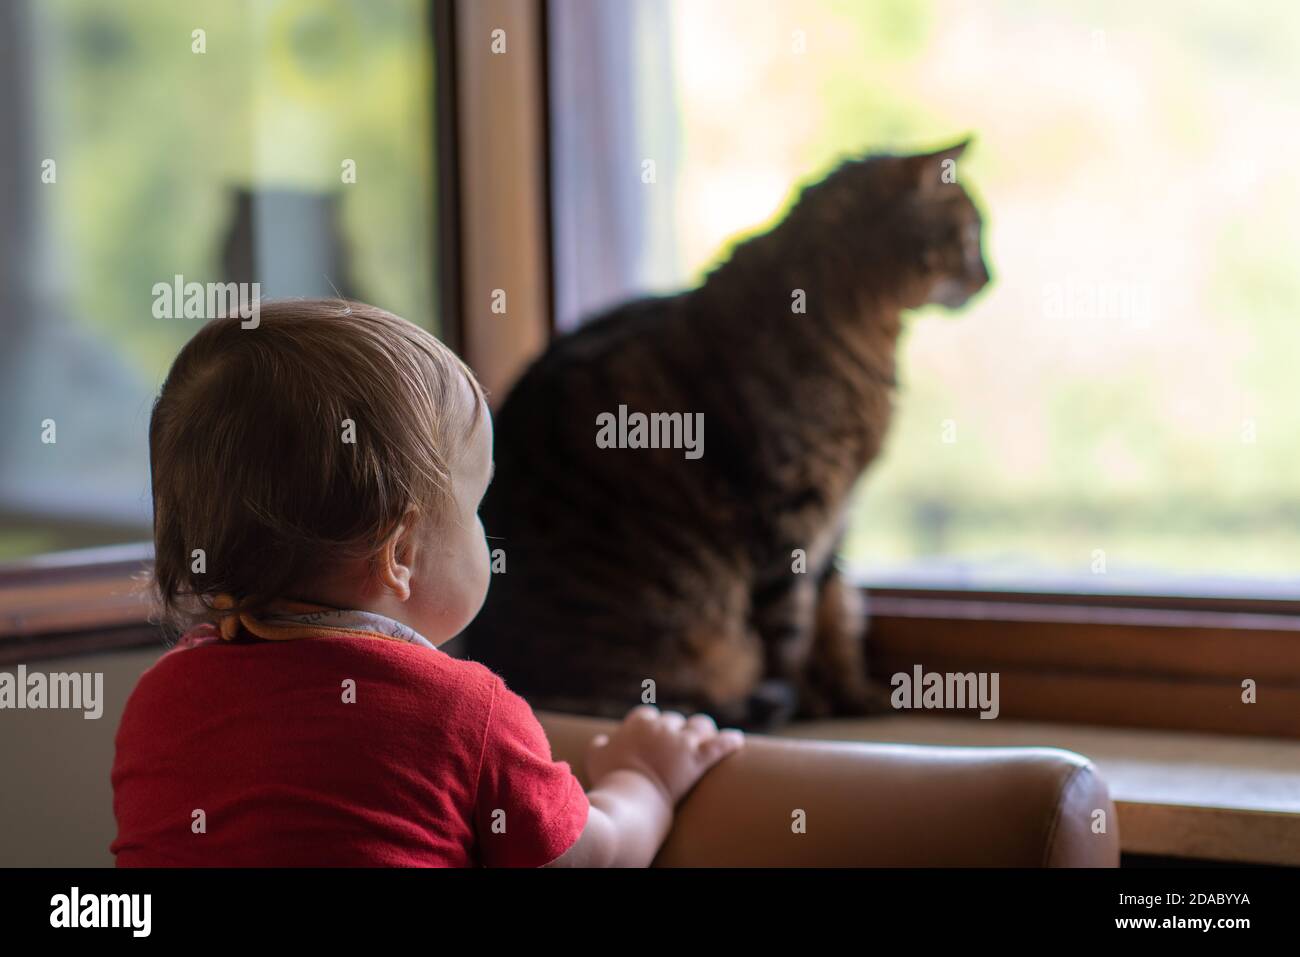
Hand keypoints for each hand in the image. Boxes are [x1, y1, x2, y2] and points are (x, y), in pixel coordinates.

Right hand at [585, 705, 744, 804]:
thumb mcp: (596, 759)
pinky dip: (730, 742)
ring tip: (706, 737)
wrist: (631, 798)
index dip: (651, 725)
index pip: (647, 715)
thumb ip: (599, 745)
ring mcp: (682, 742)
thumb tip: (603, 740)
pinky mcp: (698, 760)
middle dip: (676, 730)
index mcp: (638, 724)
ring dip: (703, 730)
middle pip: (674, 720)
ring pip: (700, 725)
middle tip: (678, 743)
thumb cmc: (611, 780)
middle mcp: (662, 727)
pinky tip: (736, 740)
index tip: (651, 735)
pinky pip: (720, 745)